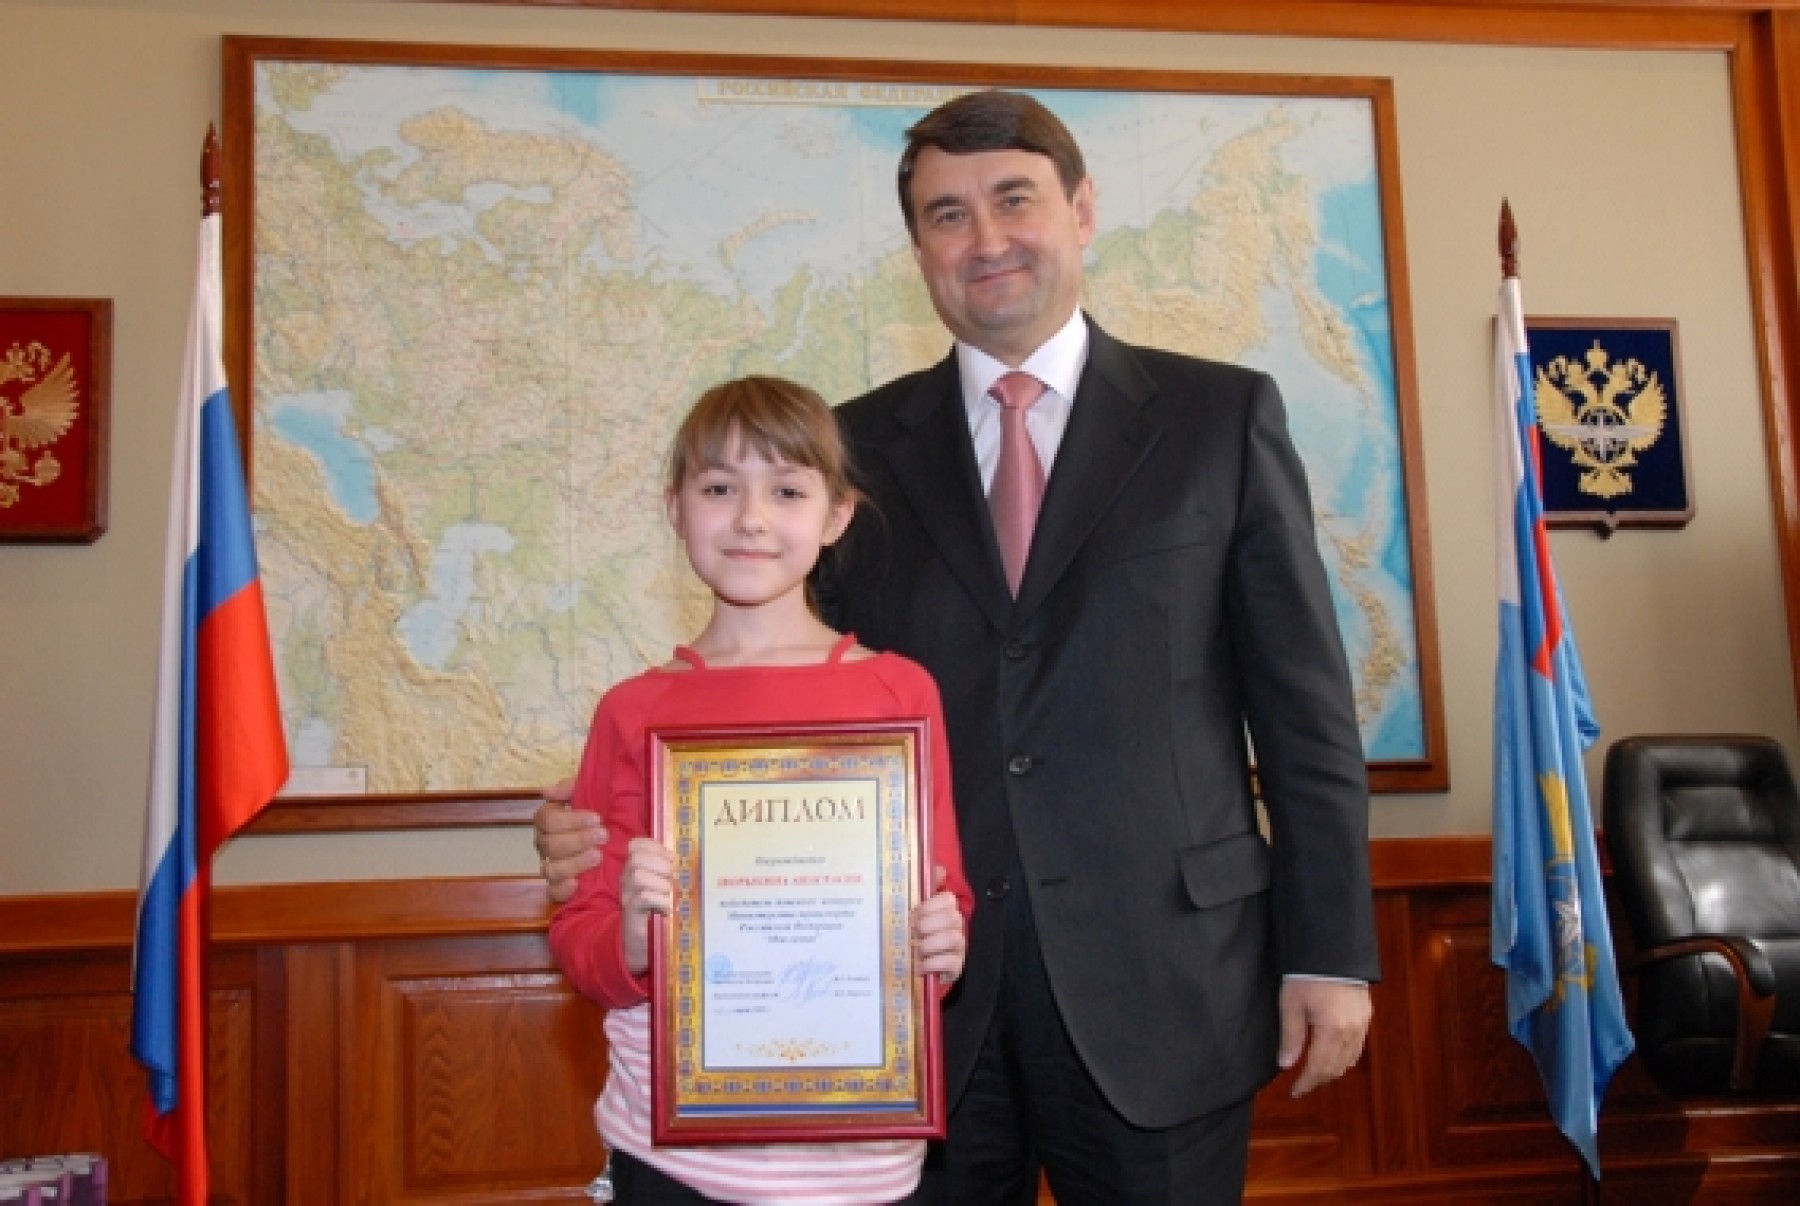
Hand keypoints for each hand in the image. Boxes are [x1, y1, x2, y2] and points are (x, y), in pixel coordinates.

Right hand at [532, 777, 605, 903]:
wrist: (617, 835)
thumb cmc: (600, 813)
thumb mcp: (590, 793)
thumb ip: (570, 788)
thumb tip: (547, 792)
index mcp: (548, 820)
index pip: (547, 820)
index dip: (571, 820)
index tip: (597, 818)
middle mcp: (545, 844)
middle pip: (549, 845)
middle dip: (578, 840)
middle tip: (603, 836)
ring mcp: (551, 866)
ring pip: (551, 869)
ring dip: (575, 863)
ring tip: (598, 856)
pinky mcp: (560, 887)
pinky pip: (553, 892)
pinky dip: (563, 890)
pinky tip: (576, 883)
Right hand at [620, 838, 673, 975]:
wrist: (641, 944)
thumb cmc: (658, 913)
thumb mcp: (664, 889)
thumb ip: (670, 873)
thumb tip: (690, 862)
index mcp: (635, 868)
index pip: (636, 845)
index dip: (654, 847)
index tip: (670, 857)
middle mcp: (627, 879)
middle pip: (637, 858)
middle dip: (660, 864)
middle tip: (675, 878)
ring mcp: (627, 895)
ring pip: (638, 875)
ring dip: (661, 883)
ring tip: (672, 894)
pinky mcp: (631, 913)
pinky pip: (643, 897)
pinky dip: (660, 900)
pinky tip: (669, 908)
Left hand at [910, 866, 966, 984]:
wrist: (925, 961)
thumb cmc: (921, 931)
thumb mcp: (919, 909)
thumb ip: (927, 887)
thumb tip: (939, 868)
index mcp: (948, 908)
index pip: (948, 900)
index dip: (928, 907)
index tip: (912, 915)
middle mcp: (957, 925)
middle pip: (952, 918)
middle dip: (928, 925)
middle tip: (912, 932)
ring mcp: (959, 946)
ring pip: (952, 939)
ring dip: (929, 944)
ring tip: (915, 949)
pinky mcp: (957, 966)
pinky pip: (950, 962)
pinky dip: (932, 963)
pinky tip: (919, 965)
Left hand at [1277, 979, 1370, 1096]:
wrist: (1333, 950)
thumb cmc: (1308, 974)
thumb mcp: (1291, 1004)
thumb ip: (1290, 1037)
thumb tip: (1286, 1065)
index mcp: (1332, 1030)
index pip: (1319, 1068)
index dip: (1307, 1083)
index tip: (1294, 1092)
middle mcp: (1352, 1031)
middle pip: (1336, 1068)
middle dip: (1318, 1079)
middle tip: (1302, 1085)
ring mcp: (1362, 1024)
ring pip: (1349, 1060)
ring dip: (1332, 1070)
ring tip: (1314, 1073)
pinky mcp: (1366, 1016)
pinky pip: (1357, 1047)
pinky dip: (1344, 1057)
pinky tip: (1332, 1056)